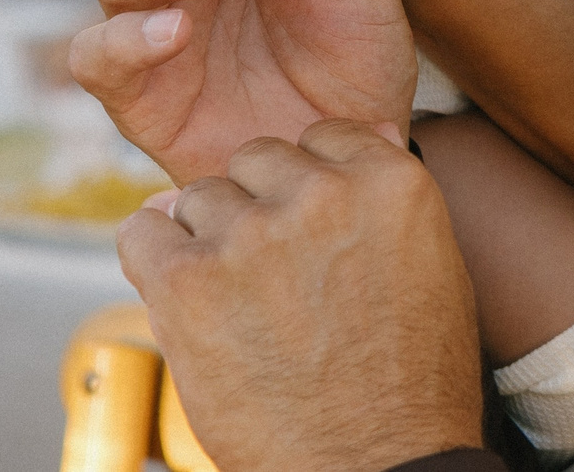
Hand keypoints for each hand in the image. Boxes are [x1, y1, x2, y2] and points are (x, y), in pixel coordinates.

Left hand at [120, 122, 483, 471]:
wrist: (373, 469)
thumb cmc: (409, 383)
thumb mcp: (433, 267)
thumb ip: (386, 197)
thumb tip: (369, 135)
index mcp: (388, 180)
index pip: (321, 137)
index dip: (306, 183)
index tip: (306, 227)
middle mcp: (319, 192)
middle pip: (255, 160)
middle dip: (256, 206)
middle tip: (269, 275)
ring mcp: (250, 234)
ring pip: (197, 198)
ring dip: (207, 241)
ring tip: (237, 307)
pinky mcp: (188, 282)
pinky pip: (140, 234)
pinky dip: (150, 259)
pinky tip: (180, 297)